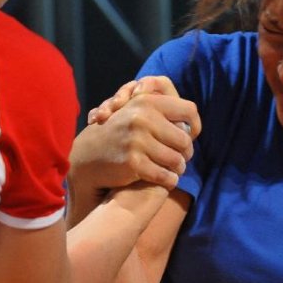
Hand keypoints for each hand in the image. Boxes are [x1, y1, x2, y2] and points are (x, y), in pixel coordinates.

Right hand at [70, 76, 200, 191]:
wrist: (88, 156)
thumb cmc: (118, 134)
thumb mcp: (135, 112)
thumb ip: (161, 112)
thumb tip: (192, 126)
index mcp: (147, 102)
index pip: (189, 110)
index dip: (194, 125)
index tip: (192, 136)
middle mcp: (142, 118)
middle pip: (185, 139)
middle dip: (186, 152)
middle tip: (182, 159)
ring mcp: (137, 140)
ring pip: (177, 160)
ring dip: (179, 169)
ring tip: (175, 170)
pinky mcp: (133, 162)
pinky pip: (165, 176)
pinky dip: (169, 180)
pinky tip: (167, 180)